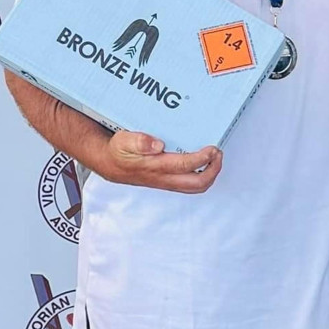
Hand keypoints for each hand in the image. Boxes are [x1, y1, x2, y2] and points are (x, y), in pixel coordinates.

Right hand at [97, 130, 222, 192]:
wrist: (110, 165)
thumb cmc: (118, 151)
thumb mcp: (123, 141)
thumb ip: (139, 141)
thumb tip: (157, 145)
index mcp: (155, 167)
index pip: (184, 166)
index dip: (202, 158)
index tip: (212, 148)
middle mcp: (164, 178)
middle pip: (197, 183)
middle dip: (213, 170)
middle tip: (218, 154)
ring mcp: (168, 182)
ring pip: (196, 187)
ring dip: (210, 174)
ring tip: (215, 158)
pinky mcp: (169, 182)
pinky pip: (190, 184)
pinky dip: (202, 174)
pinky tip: (204, 162)